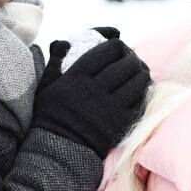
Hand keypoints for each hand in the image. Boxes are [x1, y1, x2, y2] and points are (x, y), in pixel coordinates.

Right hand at [32, 38, 150, 158]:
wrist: (59, 148)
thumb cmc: (51, 114)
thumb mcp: (46, 86)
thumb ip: (55, 61)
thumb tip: (64, 42)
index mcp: (76, 77)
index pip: (106, 52)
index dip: (117, 45)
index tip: (119, 46)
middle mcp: (94, 91)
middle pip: (124, 65)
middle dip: (132, 57)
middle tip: (133, 58)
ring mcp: (109, 108)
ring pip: (136, 82)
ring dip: (141, 73)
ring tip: (140, 71)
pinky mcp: (120, 123)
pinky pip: (140, 102)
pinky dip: (144, 92)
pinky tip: (141, 89)